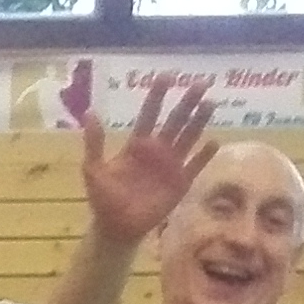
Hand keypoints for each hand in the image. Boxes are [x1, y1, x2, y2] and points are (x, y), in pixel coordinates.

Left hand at [80, 75, 220, 246]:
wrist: (117, 227)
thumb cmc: (104, 198)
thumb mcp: (94, 169)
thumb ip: (94, 143)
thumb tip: (90, 112)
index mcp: (137, 144)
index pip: (149, 114)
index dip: (157, 96)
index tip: (166, 76)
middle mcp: (157, 150)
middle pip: (175, 121)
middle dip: (187, 102)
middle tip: (201, 83)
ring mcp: (171, 165)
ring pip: (188, 137)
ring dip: (199, 121)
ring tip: (210, 103)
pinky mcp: (180, 183)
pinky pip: (195, 166)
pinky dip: (204, 155)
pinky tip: (214, 141)